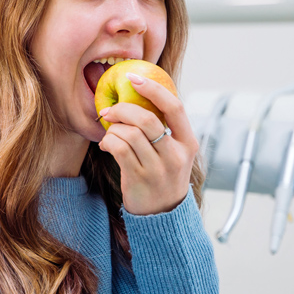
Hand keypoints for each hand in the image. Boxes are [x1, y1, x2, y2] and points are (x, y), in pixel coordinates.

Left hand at [98, 72, 197, 214]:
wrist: (163, 215)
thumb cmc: (164, 175)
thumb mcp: (175, 152)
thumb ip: (165, 129)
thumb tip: (139, 96)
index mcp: (187, 143)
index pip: (174, 107)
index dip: (154, 89)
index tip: (134, 78)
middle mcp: (175, 155)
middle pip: (148, 119)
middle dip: (123, 109)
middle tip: (109, 109)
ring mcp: (157, 169)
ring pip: (130, 134)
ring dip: (114, 128)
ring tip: (109, 131)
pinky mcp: (139, 179)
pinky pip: (119, 149)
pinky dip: (108, 141)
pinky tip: (106, 144)